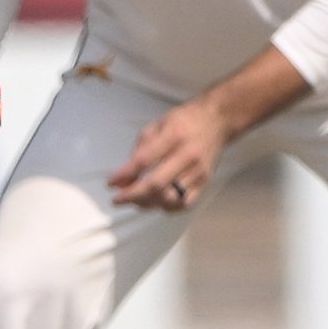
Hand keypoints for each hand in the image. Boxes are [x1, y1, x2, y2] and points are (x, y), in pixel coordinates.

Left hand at [107, 97, 227, 210]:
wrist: (217, 121)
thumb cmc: (184, 121)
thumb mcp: (158, 125)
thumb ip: (140, 149)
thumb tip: (124, 176)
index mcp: (173, 136)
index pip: (144, 160)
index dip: (125, 174)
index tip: (111, 183)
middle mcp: (188, 156)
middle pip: (157, 184)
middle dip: (133, 195)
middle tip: (118, 199)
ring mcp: (198, 171)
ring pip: (169, 199)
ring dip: (148, 203)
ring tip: (136, 200)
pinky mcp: (205, 182)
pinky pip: (183, 204)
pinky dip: (166, 207)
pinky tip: (156, 202)